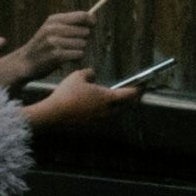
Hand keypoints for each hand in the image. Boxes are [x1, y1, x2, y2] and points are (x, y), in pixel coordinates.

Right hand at [4, 7, 96, 82]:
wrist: (25, 62)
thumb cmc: (44, 45)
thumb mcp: (53, 29)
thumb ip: (70, 23)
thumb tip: (92, 18)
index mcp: (54, 19)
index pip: (82, 16)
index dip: (91, 21)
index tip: (92, 26)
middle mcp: (53, 28)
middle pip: (85, 31)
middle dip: (83, 39)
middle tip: (72, 44)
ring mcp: (53, 41)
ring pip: (83, 44)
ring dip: (79, 50)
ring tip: (68, 52)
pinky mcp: (56, 55)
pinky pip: (79, 54)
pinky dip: (77, 58)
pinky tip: (68, 59)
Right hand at [20, 67, 142, 127]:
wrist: (54, 113)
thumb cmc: (67, 93)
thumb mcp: (78, 76)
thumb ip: (89, 73)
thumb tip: (92, 75)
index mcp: (108, 98)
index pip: (128, 94)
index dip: (136, 89)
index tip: (141, 86)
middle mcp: (107, 110)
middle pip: (123, 105)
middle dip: (127, 99)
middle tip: (128, 92)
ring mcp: (98, 118)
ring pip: (112, 111)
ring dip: (114, 105)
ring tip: (110, 97)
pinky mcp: (89, 123)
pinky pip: (100, 115)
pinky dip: (101, 109)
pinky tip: (93, 104)